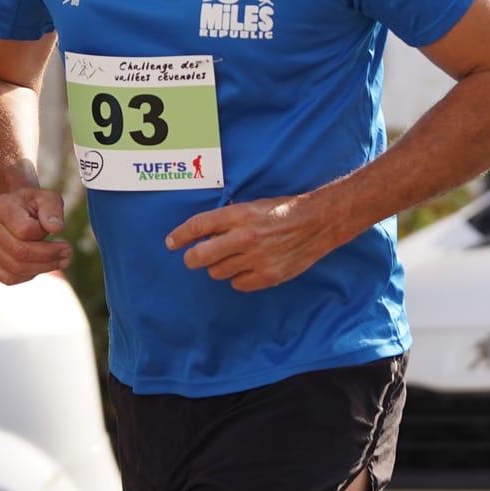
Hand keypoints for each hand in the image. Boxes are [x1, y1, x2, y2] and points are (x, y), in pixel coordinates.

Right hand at [0, 187, 70, 285]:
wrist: (17, 208)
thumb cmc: (35, 204)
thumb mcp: (48, 198)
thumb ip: (52, 210)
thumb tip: (56, 228)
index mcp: (1, 206)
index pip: (24, 231)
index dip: (44, 235)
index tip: (59, 231)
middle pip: (19, 252)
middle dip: (49, 257)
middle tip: (67, 253)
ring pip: (14, 269)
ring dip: (42, 268)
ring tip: (61, 261)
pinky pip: (8, 278)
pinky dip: (28, 276)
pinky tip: (40, 266)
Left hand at [166, 194, 340, 291]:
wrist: (318, 223)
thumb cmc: (284, 211)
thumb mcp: (253, 206)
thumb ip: (228, 220)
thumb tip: (201, 234)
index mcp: (240, 215)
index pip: (199, 226)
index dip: (180, 235)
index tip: (171, 243)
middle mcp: (245, 237)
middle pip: (201, 256)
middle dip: (192, 258)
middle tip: (194, 258)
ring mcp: (257, 259)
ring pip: (218, 272)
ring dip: (219, 267)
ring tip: (233, 258)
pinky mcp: (268, 276)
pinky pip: (238, 284)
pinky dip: (239, 278)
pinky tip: (248, 268)